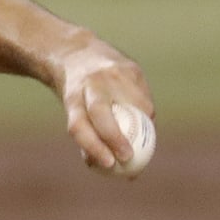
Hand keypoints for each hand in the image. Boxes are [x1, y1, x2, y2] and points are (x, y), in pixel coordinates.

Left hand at [58, 43, 153, 173]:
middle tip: (129, 158)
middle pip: (101, 113)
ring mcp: (113, 74)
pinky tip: (145, 121)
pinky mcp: (132, 69)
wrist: (79, 53)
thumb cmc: (77, 92)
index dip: (93, 147)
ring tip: (142, 140)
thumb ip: (87, 133)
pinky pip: (145, 98)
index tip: (108, 165)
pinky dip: (146, 113)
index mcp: (72, 97)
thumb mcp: (73, 108)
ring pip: (134, 106)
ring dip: (143, 127)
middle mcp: (91, 84)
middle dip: (116, 138)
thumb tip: (103, 166)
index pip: (79, 126)